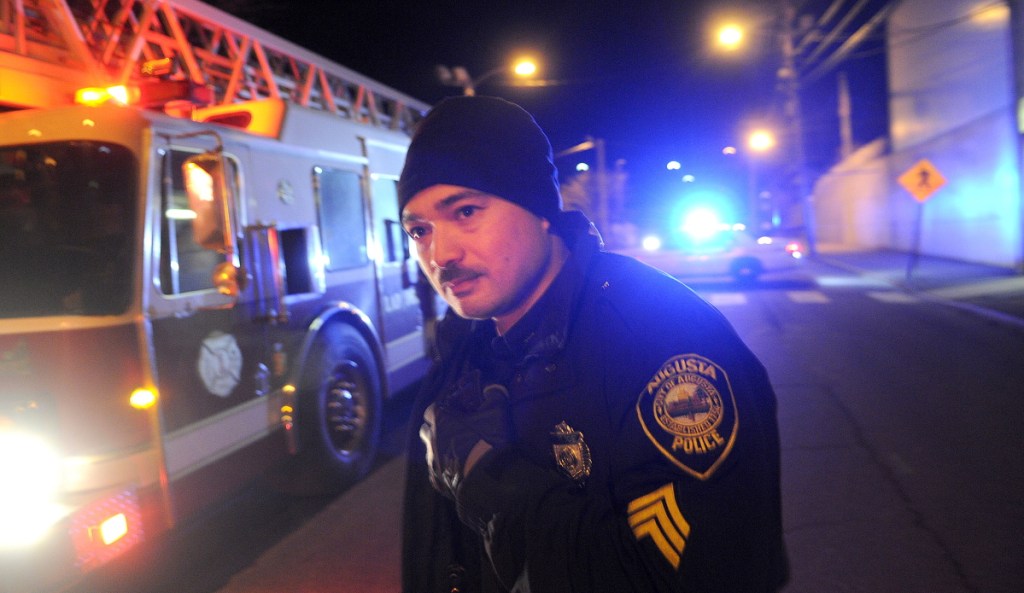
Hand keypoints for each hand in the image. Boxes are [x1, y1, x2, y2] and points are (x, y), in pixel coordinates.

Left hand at [420, 377, 510, 498]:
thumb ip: (493, 394)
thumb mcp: (497, 411)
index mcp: (440, 421)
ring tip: (455, 449)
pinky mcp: (437, 479)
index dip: (443, 409)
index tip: (455, 411)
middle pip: (426, 429)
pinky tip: (456, 467)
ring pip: (429, 450)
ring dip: (439, 447)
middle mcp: (431, 440)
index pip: (432, 409)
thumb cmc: (489, 440)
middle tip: (453, 428)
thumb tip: (491, 388)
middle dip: (436, 427)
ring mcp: (432, 461)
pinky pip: (435, 470)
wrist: (489, 478)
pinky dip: (443, 466)